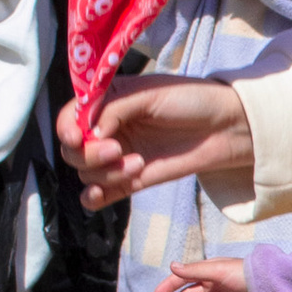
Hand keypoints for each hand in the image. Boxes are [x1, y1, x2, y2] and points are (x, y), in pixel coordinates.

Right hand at [60, 75, 252, 208]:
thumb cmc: (190, 101)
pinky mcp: (131, 181)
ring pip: (86, 173)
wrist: (225, 128)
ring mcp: (118, 157)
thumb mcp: (148, 94)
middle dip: (90, 154)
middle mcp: (107, 129)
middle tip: (118, 150)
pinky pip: (97, 195)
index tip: (77, 137)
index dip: (66, 129)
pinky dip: (93, 197)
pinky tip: (101, 194)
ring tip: (139, 163)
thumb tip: (87, 134)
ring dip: (106, 173)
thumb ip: (113, 109)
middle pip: (73, 151)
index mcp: (107, 102)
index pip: (70, 117)